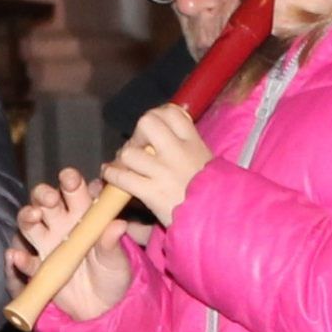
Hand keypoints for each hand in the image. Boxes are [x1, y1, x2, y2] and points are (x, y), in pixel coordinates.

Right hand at [12, 165, 130, 320]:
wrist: (103, 308)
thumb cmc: (113, 276)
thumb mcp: (117, 260)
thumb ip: (113, 242)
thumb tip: (118, 224)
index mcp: (84, 215)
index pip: (74, 191)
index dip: (70, 181)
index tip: (70, 179)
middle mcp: (62, 224)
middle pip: (46, 201)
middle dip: (45, 195)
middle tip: (51, 199)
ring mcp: (47, 244)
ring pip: (30, 223)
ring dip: (28, 216)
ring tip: (33, 216)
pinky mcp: (38, 267)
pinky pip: (26, 261)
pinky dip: (19, 259)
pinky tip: (17, 256)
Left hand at [102, 103, 214, 226]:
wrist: (220, 219)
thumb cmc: (215, 193)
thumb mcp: (208, 161)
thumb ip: (190, 146)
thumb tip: (170, 131)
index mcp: (194, 142)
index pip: (172, 112)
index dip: (158, 115)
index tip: (154, 129)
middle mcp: (177, 152)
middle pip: (147, 122)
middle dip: (138, 133)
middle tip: (139, 147)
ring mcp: (163, 172)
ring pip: (129, 151)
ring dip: (123, 158)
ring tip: (125, 165)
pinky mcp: (152, 193)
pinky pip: (122, 177)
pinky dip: (112, 175)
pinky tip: (111, 176)